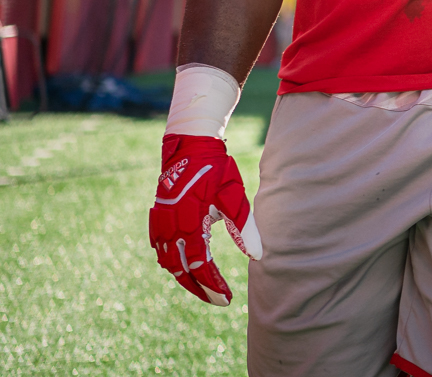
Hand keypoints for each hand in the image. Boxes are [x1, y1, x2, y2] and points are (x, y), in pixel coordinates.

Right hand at [147, 135, 261, 305]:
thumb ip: (244, 229)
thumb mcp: (234, 198)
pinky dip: (172, 262)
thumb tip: (259, 255)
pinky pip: (160, 249)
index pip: (201, 267)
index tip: (227, 299)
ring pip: (168, 263)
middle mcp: (170, 229)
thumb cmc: (216, 171)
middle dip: (200, 288)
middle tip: (219, 300)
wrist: (190, 146)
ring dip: (185, 277)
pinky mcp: (157, 218)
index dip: (213, 286)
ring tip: (205, 287)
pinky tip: (185, 267)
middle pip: (181, 271)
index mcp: (190, 225)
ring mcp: (160, 224)